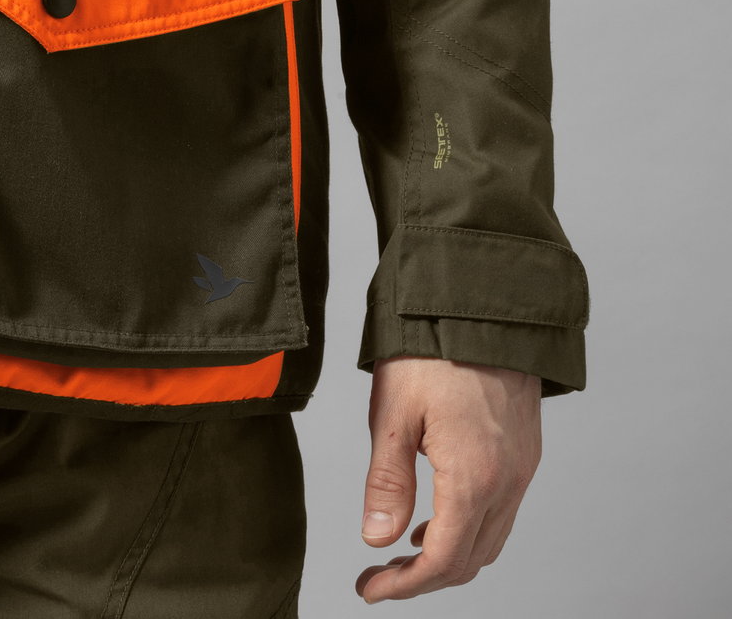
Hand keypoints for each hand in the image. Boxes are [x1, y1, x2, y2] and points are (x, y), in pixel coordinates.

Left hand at [355, 357, 541, 603]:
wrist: (484, 306)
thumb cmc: (433, 351)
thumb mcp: (392, 415)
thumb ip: (387, 483)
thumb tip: (377, 540)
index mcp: (474, 477)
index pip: (444, 560)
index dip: (405, 585)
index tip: (369, 590)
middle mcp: (508, 480)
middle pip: (471, 559)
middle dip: (424, 578)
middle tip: (379, 577)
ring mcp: (523, 467)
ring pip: (491, 539)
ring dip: (449, 556)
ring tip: (401, 553)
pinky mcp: (525, 452)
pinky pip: (502, 511)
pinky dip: (469, 529)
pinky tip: (437, 518)